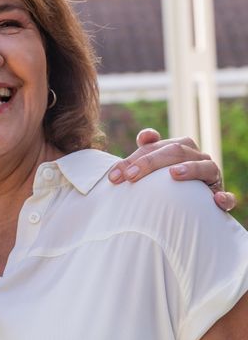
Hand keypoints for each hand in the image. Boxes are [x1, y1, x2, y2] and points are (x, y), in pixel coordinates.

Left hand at [108, 128, 235, 211]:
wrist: (192, 203)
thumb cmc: (166, 182)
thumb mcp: (153, 167)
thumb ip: (145, 152)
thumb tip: (144, 136)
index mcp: (178, 147)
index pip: (154, 146)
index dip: (134, 158)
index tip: (114, 176)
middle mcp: (195, 156)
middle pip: (175, 151)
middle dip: (150, 162)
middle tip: (130, 176)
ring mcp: (210, 174)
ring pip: (204, 166)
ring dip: (190, 168)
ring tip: (174, 174)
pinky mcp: (219, 194)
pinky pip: (225, 195)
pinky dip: (223, 197)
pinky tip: (216, 201)